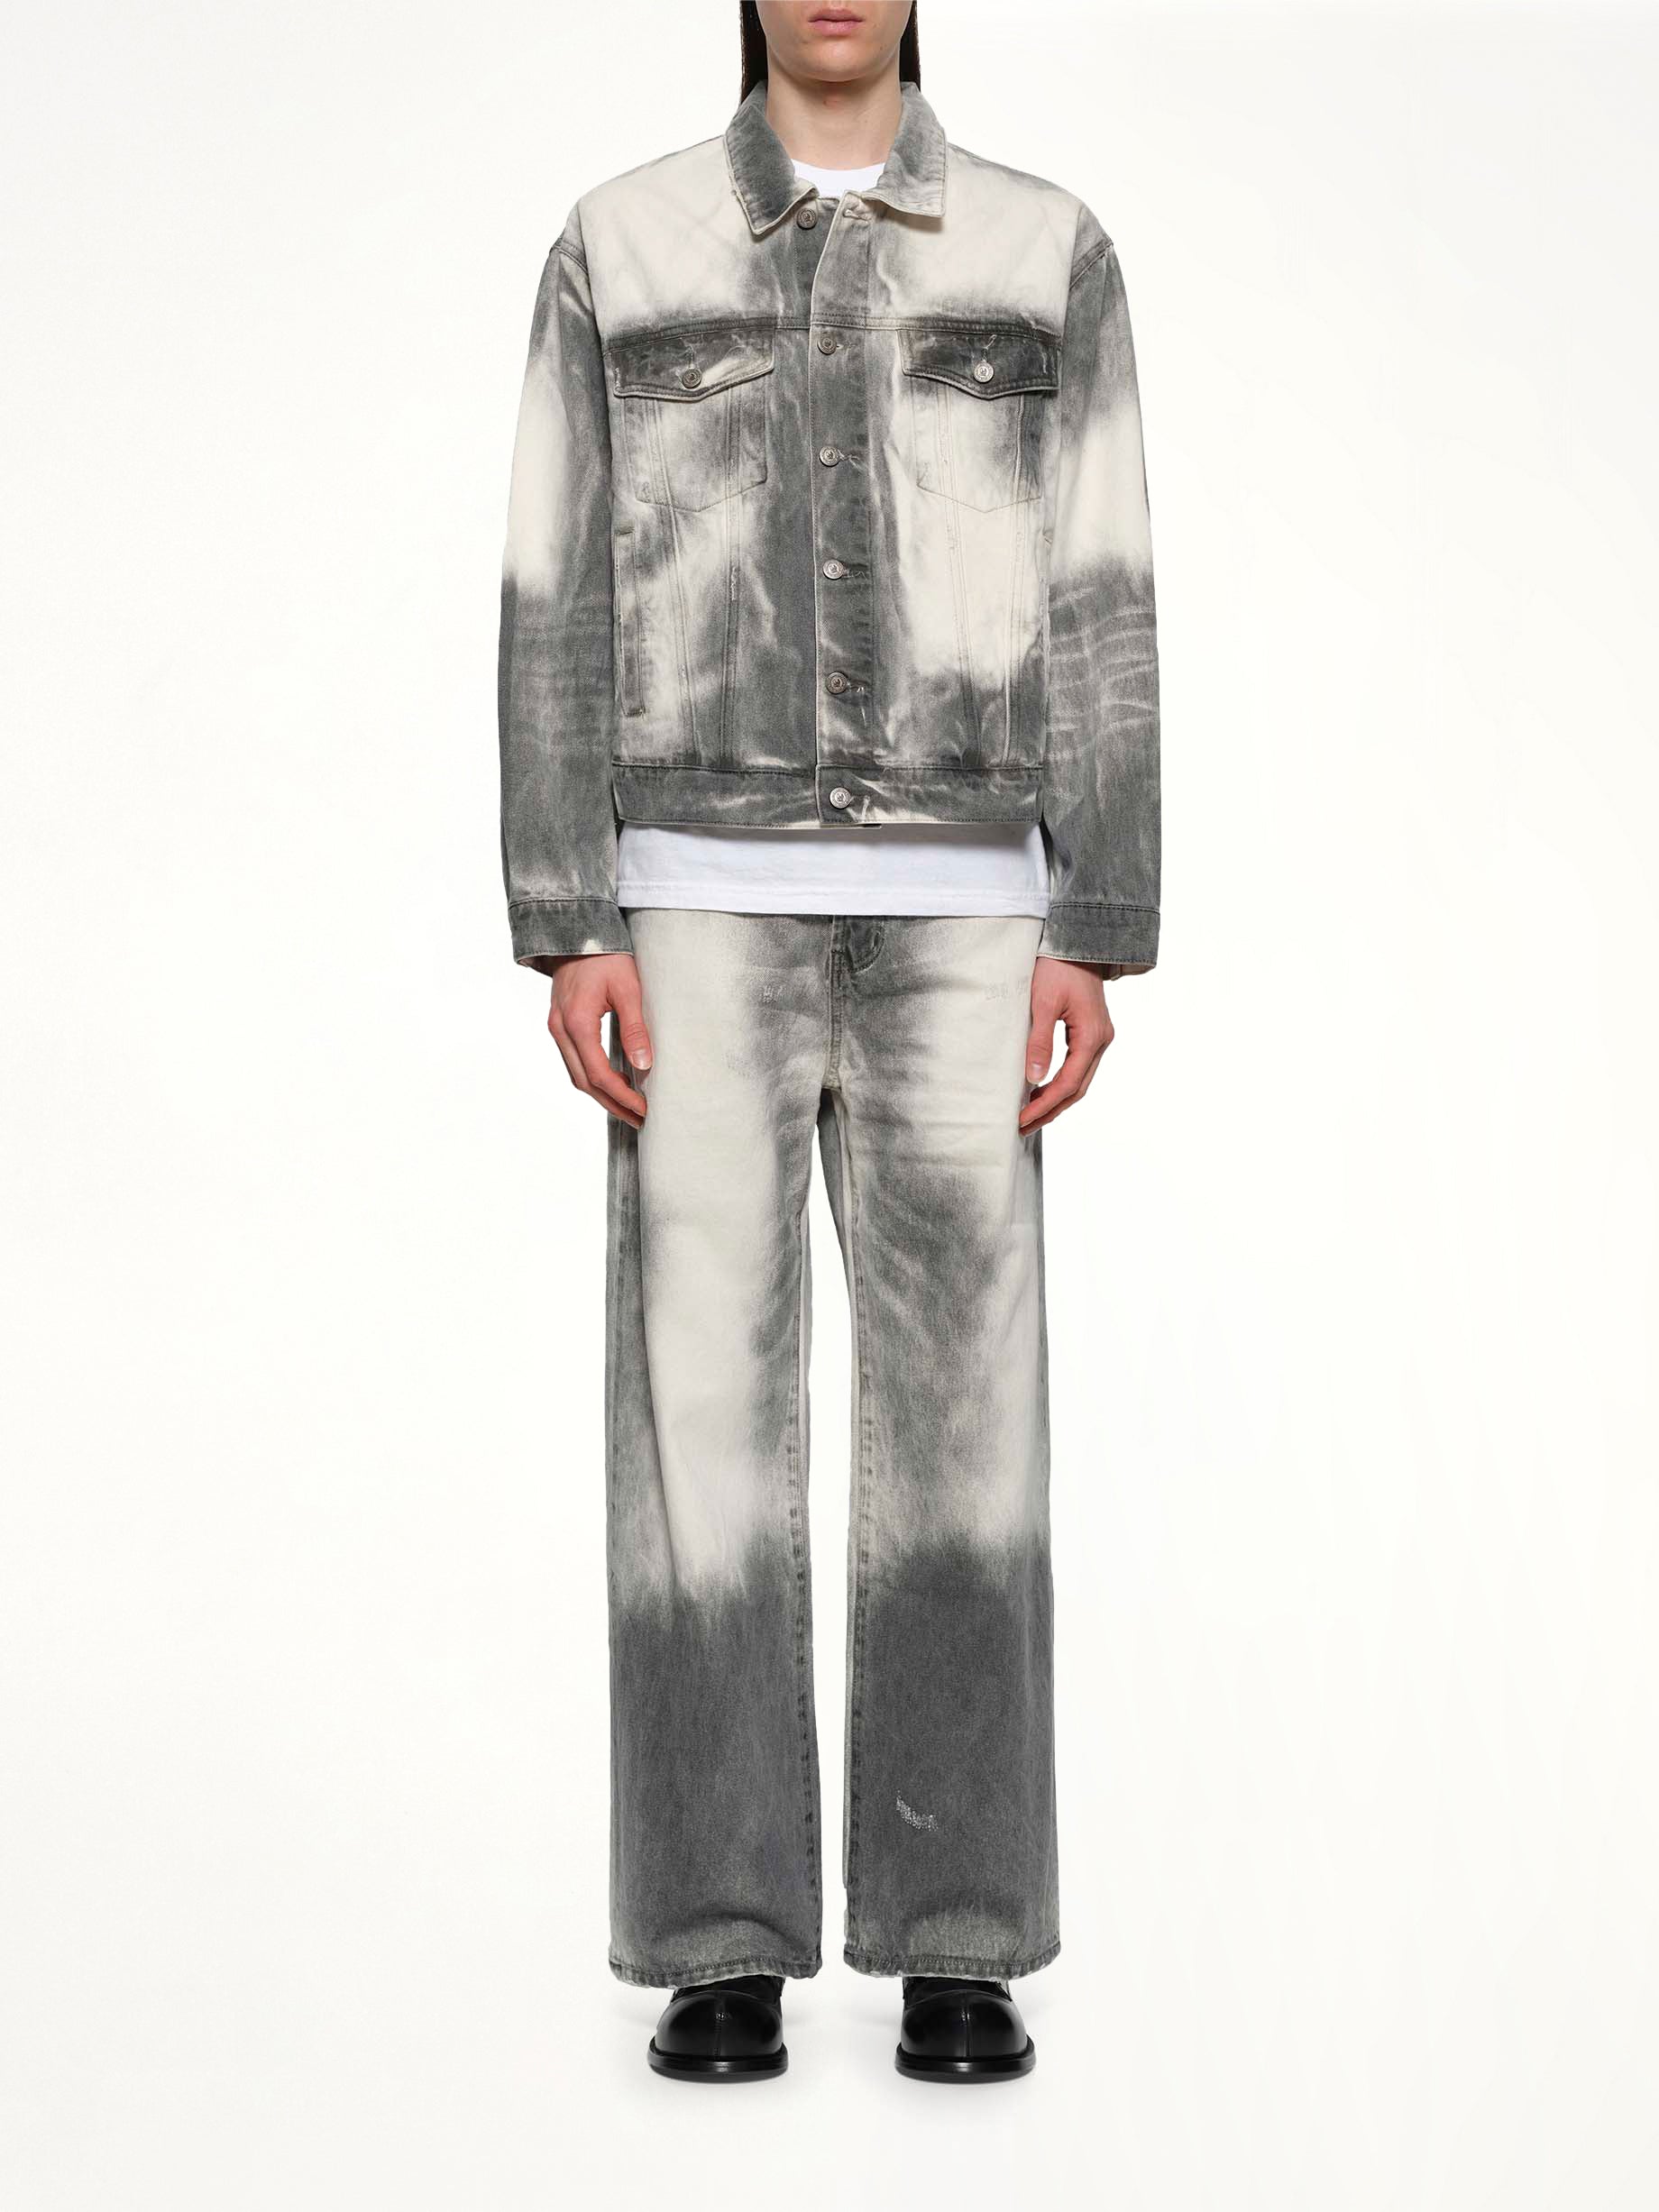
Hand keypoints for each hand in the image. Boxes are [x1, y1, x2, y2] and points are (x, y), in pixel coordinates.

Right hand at [547, 953, 652, 1127]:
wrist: (577, 931)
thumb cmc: (606, 956)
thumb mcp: (629, 989)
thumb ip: (635, 1028)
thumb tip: (644, 1065)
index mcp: (577, 1022)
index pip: (599, 1073)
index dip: (621, 1096)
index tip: (644, 1108)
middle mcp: (561, 1029)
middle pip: (584, 1082)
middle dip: (612, 1104)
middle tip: (639, 1118)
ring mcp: (557, 1028)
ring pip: (576, 1074)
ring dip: (601, 1094)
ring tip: (629, 1107)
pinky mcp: (560, 1024)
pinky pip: (574, 1061)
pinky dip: (593, 1077)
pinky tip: (612, 1083)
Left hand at [1020, 957, 1113, 1132]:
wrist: (1076, 941)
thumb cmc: (1058, 967)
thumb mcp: (1043, 1003)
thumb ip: (1039, 1041)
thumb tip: (1033, 1079)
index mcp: (1091, 1035)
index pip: (1068, 1082)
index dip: (1045, 1104)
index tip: (1022, 1117)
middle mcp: (1101, 1040)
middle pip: (1077, 1088)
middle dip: (1050, 1109)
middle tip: (1022, 1126)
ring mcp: (1099, 1036)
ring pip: (1079, 1080)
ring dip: (1056, 1099)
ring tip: (1029, 1114)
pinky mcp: (1091, 1031)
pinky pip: (1078, 1066)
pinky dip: (1061, 1082)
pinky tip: (1041, 1088)